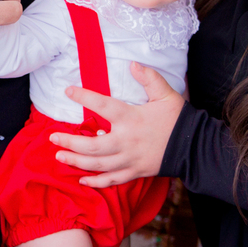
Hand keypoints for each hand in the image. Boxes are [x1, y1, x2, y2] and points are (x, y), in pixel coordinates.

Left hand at [49, 62, 184, 186]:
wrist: (195, 147)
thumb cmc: (178, 119)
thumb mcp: (166, 95)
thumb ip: (149, 78)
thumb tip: (133, 64)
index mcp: (131, 119)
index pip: (103, 106)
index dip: (84, 97)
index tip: (68, 91)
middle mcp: (127, 141)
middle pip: (92, 146)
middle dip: (69, 143)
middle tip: (52, 138)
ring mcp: (130, 160)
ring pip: (97, 165)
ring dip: (76, 161)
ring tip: (59, 156)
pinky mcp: (135, 172)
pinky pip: (112, 180)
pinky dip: (96, 182)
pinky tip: (81, 179)